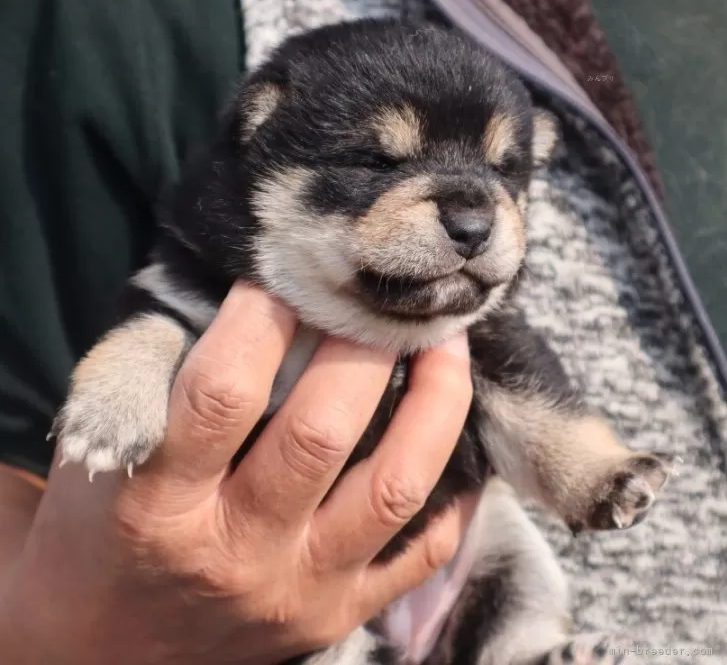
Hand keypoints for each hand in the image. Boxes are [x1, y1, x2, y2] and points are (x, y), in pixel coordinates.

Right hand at [1, 283, 473, 664]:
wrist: (108, 649)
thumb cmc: (101, 530)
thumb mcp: (99, 449)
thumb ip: (161, 374)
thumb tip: (247, 292)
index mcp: (156, 505)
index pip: (223, 394)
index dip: (261, 319)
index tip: (285, 271)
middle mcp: (236, 553)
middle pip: (321, 432)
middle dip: (362, 346)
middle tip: (381, 297)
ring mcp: (300, 591)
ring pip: (393, 485)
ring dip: (435, 401)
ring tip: (445, 344)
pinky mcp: (341, 615)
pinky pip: (424, 548)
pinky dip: (454, 484)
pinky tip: (456, 427)